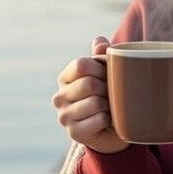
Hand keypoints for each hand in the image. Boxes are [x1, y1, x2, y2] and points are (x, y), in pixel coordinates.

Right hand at [51, 37, 127, 153]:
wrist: (113, 131)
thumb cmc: (109, 98)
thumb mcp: (107, 75)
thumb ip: (102, 57)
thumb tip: (99, 40)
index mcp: (65, 78)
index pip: (82, 64)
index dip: (102, 68)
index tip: (110, 76)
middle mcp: (59, 97)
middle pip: (89, 83)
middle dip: (108, 89)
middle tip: (113, 95)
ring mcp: (64, 116)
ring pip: (95, 102)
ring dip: (109, 106)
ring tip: (110, 109)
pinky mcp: (73, 133)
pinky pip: (99, 119)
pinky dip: (109, 120)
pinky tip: (108, 122)